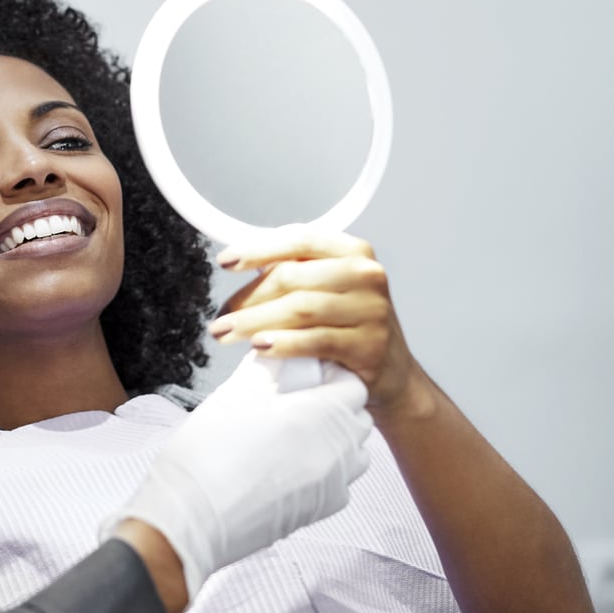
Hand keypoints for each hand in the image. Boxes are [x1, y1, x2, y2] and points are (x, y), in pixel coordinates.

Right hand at [105, 351, 373, 597]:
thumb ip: (266, 367)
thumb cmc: (210, 452)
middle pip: (357, 418)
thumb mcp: (236, 393)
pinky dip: (325, 470)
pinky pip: (339, 483)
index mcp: (323, 415)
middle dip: (335, 405)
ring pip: (353, 453)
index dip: (329, 375)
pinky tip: (289, 466)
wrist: (192, 516)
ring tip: (295, 435)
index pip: (353, 385)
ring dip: (334, 438)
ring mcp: (333, 485)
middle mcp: (338, 451)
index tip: (302, 376)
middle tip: (296, 402)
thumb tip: (277, 353)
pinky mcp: (320, 511)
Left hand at [208, 224, 426, 417]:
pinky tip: (260, 346)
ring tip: (226, 333)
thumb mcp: (330, 290)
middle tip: (220, 317)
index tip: (225, 262)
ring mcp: (371, 310)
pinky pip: (316, 340)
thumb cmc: (350, 327)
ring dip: (254, 321)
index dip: (258, 249)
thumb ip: (296, 275)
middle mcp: (366, 274)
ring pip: (300, 309)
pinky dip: (283, 343)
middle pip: (292, 278)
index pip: (299, 240)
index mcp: (353, 252)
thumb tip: (242, 273)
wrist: (393, 372)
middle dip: (247, 298)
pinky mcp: (368, 346)